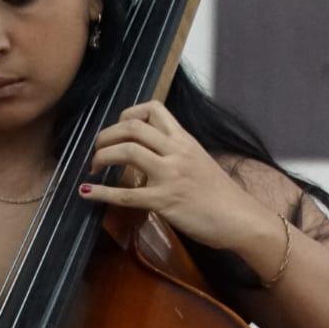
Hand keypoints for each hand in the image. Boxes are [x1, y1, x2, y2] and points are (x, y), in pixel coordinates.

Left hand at [80, 100, 241, 246]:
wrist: (241, 218)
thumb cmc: (221, 195)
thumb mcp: (199, 162)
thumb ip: (175, 153)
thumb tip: (150, 154)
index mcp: (184, 140)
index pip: (153, 108)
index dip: (128, 113)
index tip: (119, 128)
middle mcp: (176, 152)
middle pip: (133, 127)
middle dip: (106, 136)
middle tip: (96, 150)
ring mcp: (170, 176)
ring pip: (127, 152)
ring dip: (102, 156)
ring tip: (93, 167)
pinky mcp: (165, 201)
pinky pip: (126, 195)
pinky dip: (101, 193)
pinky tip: (87, 192)